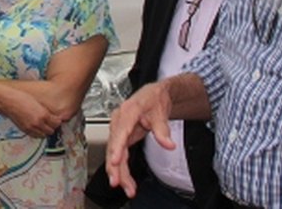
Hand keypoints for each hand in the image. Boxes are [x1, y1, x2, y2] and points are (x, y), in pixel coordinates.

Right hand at [1, 87, 61, 136]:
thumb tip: (51, 117)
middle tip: (51, 123)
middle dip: (52, 127)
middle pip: (51, 131)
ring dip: (45, 131)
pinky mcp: (25, 130)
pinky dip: (38, 133)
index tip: (56, 119)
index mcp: (43, 114)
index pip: (56, 123)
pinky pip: (35, 136)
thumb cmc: (22, 98)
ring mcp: (31, 127)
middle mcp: (38, 123)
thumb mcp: (37, 102)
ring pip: (44, 135)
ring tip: (44, 126)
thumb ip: (45, 111)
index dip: (57, 121)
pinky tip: (37, 128)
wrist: (9, 102)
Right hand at [105, 82, 174, 197]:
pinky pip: (119, 155)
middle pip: (114, 146)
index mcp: (127, 111)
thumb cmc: (154, 99)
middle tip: (118, 182)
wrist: (154, 94)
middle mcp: (119, 121)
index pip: (120, 132)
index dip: (117, 148)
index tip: (115, 161)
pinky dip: (121, 168)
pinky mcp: (121, 137)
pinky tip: (125, 180)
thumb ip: (162, 129)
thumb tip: (168, 144)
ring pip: (114, 153)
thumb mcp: (161, 112)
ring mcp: (119, 130)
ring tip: (126, 187)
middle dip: (115, 166)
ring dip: (118, 172)